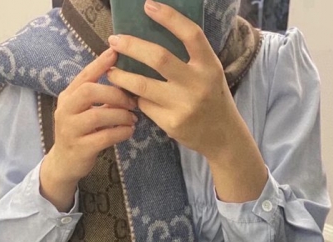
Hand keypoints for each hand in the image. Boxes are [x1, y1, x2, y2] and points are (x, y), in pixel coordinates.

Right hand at [47, 47, 137, 183]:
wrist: (65, 163)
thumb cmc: (80, 133)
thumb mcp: (84, 111)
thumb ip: (98, 97)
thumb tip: (125, 79)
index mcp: (67, 97)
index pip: (84, 75)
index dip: (100, 63)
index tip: (116, 53)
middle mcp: (65, 111)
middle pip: (90, 92)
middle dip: (115, 94)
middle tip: (133, 102)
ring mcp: (71, 130)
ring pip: (98, 115)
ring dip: (120, 115)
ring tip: (133, 119)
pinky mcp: (80, 148)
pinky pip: (104, 137)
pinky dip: (120, 132)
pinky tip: (129, 131)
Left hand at [106, 0, 242, 159]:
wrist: (222, 136)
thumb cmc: (212, 99)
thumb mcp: (210, 74)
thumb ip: (190, 58)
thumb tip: (152, 35)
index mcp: (210, 66)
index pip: (190, 34)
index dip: (169, 18)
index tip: (147, 6)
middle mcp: (198, 84)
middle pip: (159, 58)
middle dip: (131, 46)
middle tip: (114, 40)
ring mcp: (184, 105)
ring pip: (143, 85)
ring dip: (121, 76)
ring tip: (110, 71)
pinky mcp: (172, 124)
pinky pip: (145, 106)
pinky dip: (136, 99)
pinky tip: (131, 96)